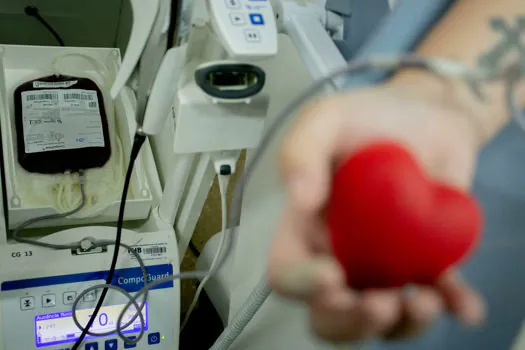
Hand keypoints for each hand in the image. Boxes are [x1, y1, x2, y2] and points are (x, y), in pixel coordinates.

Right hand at [268, 80, 486, 342]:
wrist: (426, 114)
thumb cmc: (368, 116)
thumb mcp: (326, 119)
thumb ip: (300, 150)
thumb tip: (299, 199)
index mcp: (306, 228)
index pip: (287, 271)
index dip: (302, 284)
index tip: (332, 275)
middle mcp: (339, 254)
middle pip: (330, 312)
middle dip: (352, 322)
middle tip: (379, 303)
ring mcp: (383, 263)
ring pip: (382, 317)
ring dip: (404, 324)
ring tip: (426, 299)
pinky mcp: (426, 261)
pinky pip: (438, 295)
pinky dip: (453, 306)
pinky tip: (465, 305)